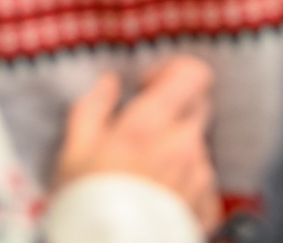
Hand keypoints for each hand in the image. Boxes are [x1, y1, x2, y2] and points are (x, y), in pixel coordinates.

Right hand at [54, 57, 220, 233]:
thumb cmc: (88, 204)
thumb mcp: (74, 150)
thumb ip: (93, 106)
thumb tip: (110, 81)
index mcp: (152, 124)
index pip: (193, 74)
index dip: (171, 72)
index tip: (147, 87)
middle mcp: (184, 147)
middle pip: (198, 106)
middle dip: (173, 111)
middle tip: (142, 134)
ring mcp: (200, 180)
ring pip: (198, 146)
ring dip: (178, 151)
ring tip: (146, 176)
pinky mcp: (207, 209)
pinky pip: (205, 183)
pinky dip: (188, 186)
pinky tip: (161, 198)